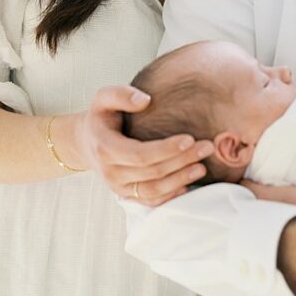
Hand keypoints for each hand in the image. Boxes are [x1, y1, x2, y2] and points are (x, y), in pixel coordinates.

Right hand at [60, 85, 213, 205]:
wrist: (88, 141)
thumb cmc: (101, 116)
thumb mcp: (103, 98)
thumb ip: (121, 94)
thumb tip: (145, 100)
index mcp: (105, 147)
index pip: (139, 154)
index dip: (166, 149)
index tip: (189, 138)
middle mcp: (111, 172)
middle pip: (152, 172)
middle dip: (182, 161)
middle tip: (207, 147)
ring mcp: (118, 187)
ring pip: (153, 190)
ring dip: (180, 180)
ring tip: (203, 166)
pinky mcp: (127, 195)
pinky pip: (150, 201)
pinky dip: (171, 196)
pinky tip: (190, 185)